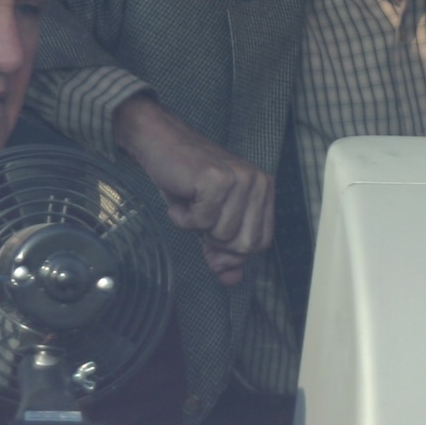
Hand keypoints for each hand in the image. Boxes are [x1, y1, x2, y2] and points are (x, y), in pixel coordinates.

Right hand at [113, 95, 273, 285]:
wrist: (160, 144)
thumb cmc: (186, 181)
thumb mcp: (209, 220)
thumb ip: (223, 249)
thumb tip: (234, 280)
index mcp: (264, 190)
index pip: (260, 243)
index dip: (233, 251)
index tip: (211, 239)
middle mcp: (259, 183)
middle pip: (244, 244)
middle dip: (215, 241)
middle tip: (199, 216)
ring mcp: (240, 180)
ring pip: (222, 234)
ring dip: (196, 226)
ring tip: (190, 203)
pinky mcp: (217, 180)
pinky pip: (202, 221)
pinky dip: (183, 216)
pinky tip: (181, 197)